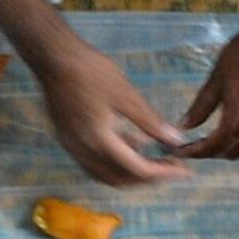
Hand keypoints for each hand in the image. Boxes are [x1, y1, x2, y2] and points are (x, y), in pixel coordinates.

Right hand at [32, 33, 190, 185]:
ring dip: (129, 171)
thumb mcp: (126, 95)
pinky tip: (131, 142)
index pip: (135, 169)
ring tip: (153, 154)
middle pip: (117, 179)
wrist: (54, 59)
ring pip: (103, 172)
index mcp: (99, 141)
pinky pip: (92, 160)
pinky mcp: (68, 137)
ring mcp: (72, 145)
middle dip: (146, 178)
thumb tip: (175, 140)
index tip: (184, 170)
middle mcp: (83, 150)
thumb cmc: (92, 73)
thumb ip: (150, 122)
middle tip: (170, 166)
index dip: (162, 173)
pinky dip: (114, 160)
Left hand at [179, 20, 238, 159]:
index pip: (213, 148)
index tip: (179, 151)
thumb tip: (184, 125)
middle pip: (231, 153)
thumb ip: (200, 107)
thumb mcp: (216, 80)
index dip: (194, 153)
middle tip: (192, 146)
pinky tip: (234, 129)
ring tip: (210, 139)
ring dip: (228, 147)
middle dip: (210, 153)